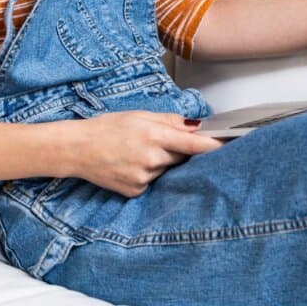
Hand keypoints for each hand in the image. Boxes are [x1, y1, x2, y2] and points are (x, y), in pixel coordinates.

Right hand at [71, 110, 223, 197]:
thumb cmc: (107, 128)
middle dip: (177, 150)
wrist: (78, 149)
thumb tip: (196, 126)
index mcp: (152, 135)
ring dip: (160, 161)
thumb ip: (170, 121)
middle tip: (157, 141)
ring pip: (166, 169)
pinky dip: (148, 173)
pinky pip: (153, 181)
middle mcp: (150, 158)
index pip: (192, 145)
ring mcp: (143, 177)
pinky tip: (130, 164)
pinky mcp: (135, 190)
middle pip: (181, 157)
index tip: (228, 145)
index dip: (212, 146)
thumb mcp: (139, 115)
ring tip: (137, 152)